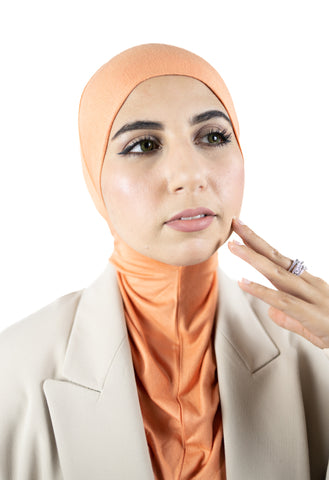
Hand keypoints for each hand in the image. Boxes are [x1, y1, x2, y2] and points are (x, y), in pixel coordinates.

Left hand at [228, 218, 328, 348]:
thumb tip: (271, 312)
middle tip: (235, 224)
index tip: (242, 232)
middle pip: (275, 258)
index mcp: (305, 282)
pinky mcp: (309, 313)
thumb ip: (288, 317)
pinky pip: (281, 300)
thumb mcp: (309, 323)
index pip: (278, 258)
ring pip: (276, 274)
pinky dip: (261, 291)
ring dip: (253, 259)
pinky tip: (244, 283)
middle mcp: (306, 284)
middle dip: (253, 240)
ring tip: (234, 247)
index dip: (259, 244)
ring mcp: (309, 296)